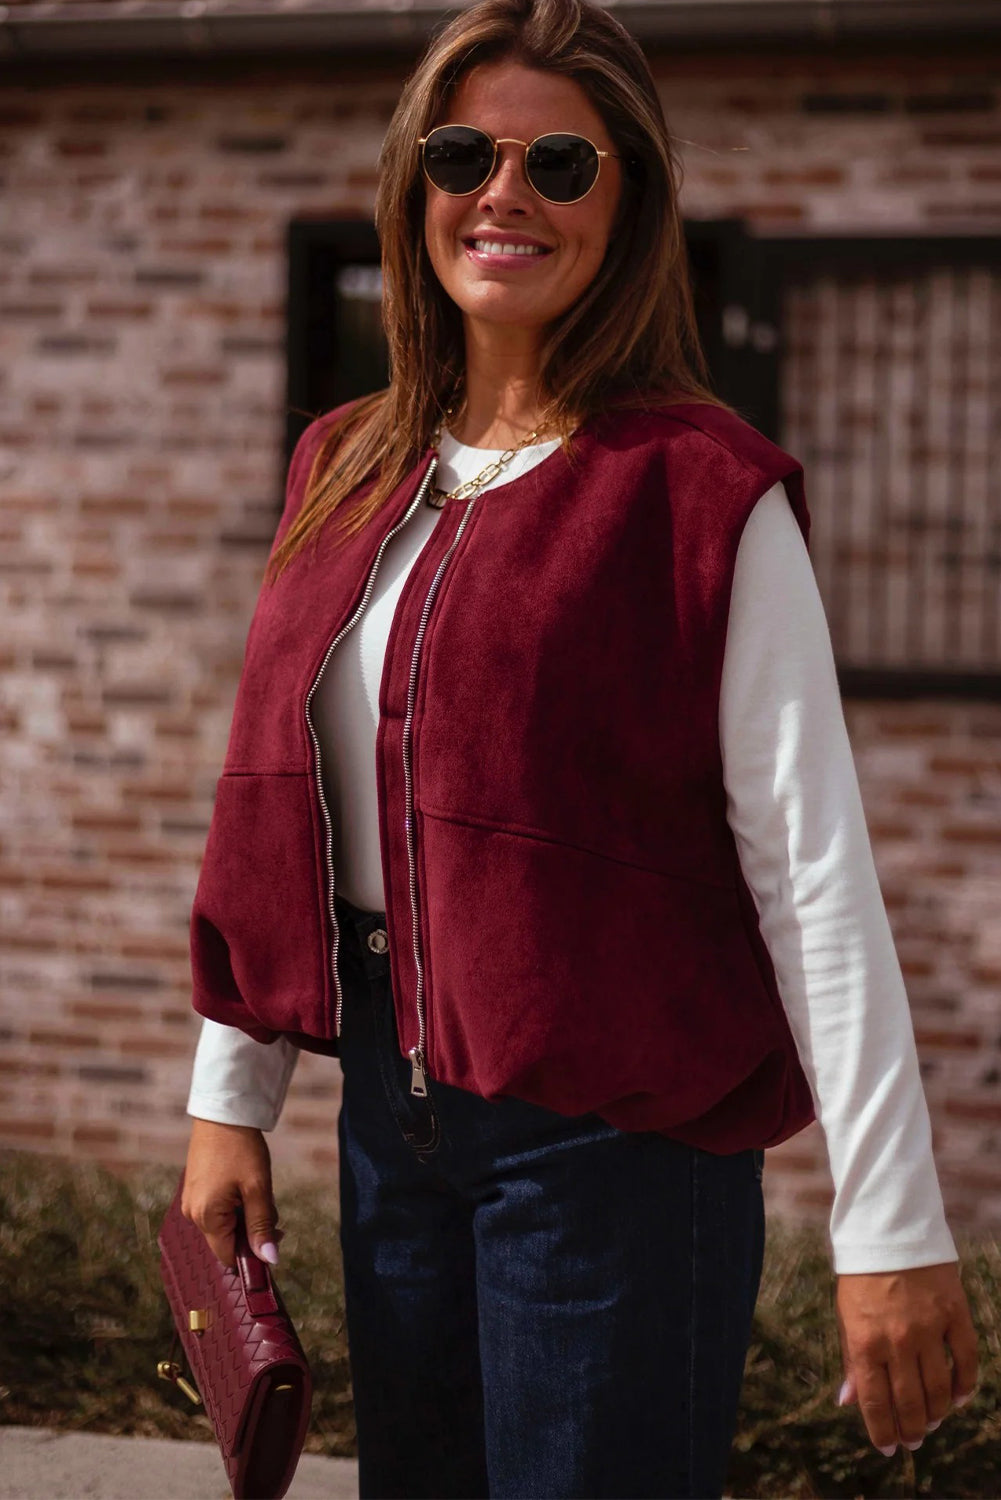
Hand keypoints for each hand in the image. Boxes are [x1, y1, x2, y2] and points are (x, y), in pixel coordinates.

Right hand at [181, 1118, 284, 1269]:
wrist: (223, 1113)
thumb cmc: (241, 1149)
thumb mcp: (257, 1188)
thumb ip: (262, 1226)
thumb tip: (270, 1259)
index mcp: (205, 1217)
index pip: (229, 1256)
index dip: (253, 1254)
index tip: (275, 1238)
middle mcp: (192, 1214)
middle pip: (227, 1240)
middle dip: (252, 1231)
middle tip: (271, 1209)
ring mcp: (192, 1201)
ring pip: (224, 1225)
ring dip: (245, 1216)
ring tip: (256, 1191)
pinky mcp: (195, 1189)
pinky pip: (218, 1210)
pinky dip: (235, 1205)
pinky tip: (244, 1186)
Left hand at [835, 1262, 978, 1454]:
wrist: (889, 1230)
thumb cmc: (862, 1276)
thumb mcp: (846, 1315)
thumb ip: (851, 1360)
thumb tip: (848, 1402)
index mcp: (864, 1341)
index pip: (875, 1402)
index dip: (883, 1432)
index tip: (888, 1448)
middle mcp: (897, 1340)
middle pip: (910, 1402)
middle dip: (911, 1429)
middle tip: (913, 1440)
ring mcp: (929, 1328)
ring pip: (939, 1389)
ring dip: (936, 1413)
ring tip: (931, 1422)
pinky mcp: (954, 1315)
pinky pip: (966, 1361)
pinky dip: (964, 1385)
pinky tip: (957, 1397)